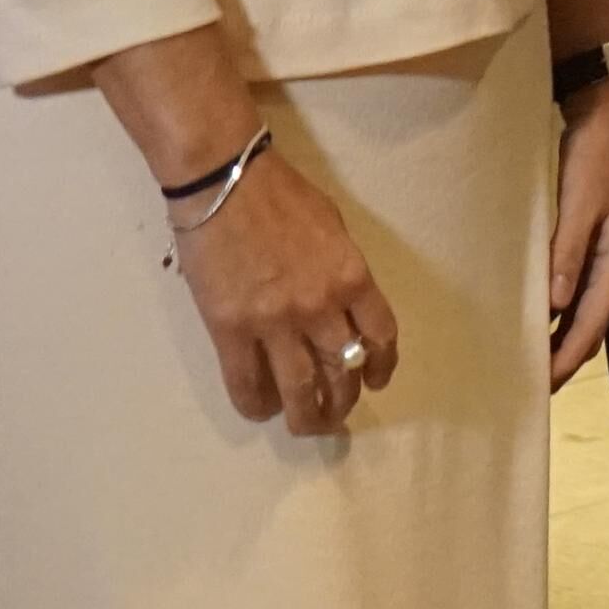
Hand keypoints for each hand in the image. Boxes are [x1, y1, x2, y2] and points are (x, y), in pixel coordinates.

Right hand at [174, 143, 402, 434]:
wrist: (226, 184)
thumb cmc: (282, 196)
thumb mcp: (334, 228)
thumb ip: (343, 271)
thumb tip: (344, 307)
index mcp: (351, 277)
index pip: (380, 336)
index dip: (382, 365)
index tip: (377, 380)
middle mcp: (319, 307)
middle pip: (343, 370)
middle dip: (345, 399)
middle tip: (338, 412)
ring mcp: (274, 322)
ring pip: (299, 389)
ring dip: (307, 416)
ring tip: (307, 424)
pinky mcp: (231, 330)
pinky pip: (247, 383)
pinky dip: (257, 404)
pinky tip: (262, 409)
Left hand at [547, 73, 608, 384]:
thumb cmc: (596, 154)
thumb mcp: (580, 201)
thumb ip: (568, 252)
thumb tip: (556, 308)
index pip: (591, 328)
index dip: (565, 362)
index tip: (538, 390)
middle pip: (591, 327)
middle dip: (564, 359)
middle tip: (527, 384)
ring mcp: (607, 251)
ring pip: (584, 310)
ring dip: (560, 336)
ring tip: (528, 357)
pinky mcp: (595, 236)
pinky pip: (576, 287)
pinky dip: (559, 309)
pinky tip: (536, 310)